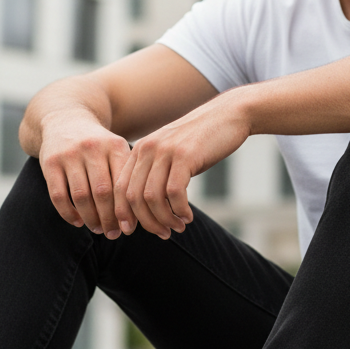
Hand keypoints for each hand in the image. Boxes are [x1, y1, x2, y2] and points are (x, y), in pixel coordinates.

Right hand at [38, 111, 135, 238]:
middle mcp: (93, 147)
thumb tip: (135, 219)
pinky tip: (77, 221)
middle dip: (109, 218)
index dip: (126, 210)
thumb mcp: (116, 151)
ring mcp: (69, 154)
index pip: (122, 185)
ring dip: (90, 218)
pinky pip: (58, 196)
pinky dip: (68, 213)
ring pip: (81, 196)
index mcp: (115, 145)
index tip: (128, 228)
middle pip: (103, 193)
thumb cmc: (99, 146)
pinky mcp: (50, 162)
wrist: (66, 120)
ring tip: (97, 229)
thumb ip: (126, 177)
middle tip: (112, 234)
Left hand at [116, 93, 249, 238]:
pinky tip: (188, 216)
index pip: (120, 188)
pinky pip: (174, 192)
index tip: (131, 231)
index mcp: (140, 150)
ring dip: (164, 219)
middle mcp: (147, 149)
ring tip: (177, 227)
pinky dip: (179, 210)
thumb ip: (157, 176)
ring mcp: (165, 151)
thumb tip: (149, 210)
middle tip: (163, 233)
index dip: (123, 213)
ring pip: (152, 197)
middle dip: (146, 221)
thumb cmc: (202, 141)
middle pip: (133, 196)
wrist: (229, 115)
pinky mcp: (184, 155)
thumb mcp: (172, 155)